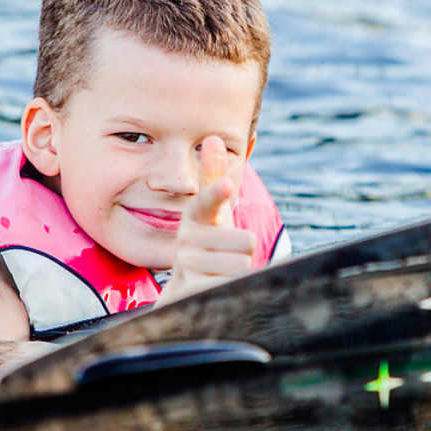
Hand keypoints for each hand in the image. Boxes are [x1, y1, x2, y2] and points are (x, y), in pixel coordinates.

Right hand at [158, 136, 255, 303]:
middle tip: (228, 255)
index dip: (216, 194)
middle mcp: (185, 241)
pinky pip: (233, 285)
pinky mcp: (191, 292)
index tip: (225, 184)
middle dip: (245, 251)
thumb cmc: (207, 243)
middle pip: (244, 241)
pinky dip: (236, 288)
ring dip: (240, 271)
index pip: (204, 203)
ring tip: (222, 272)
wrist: (186, 289)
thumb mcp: (213, 212)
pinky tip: (220, 289)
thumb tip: (213, 139)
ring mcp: (186, 268)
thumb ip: (213, 177)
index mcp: (193, 218)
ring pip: (241, 264)